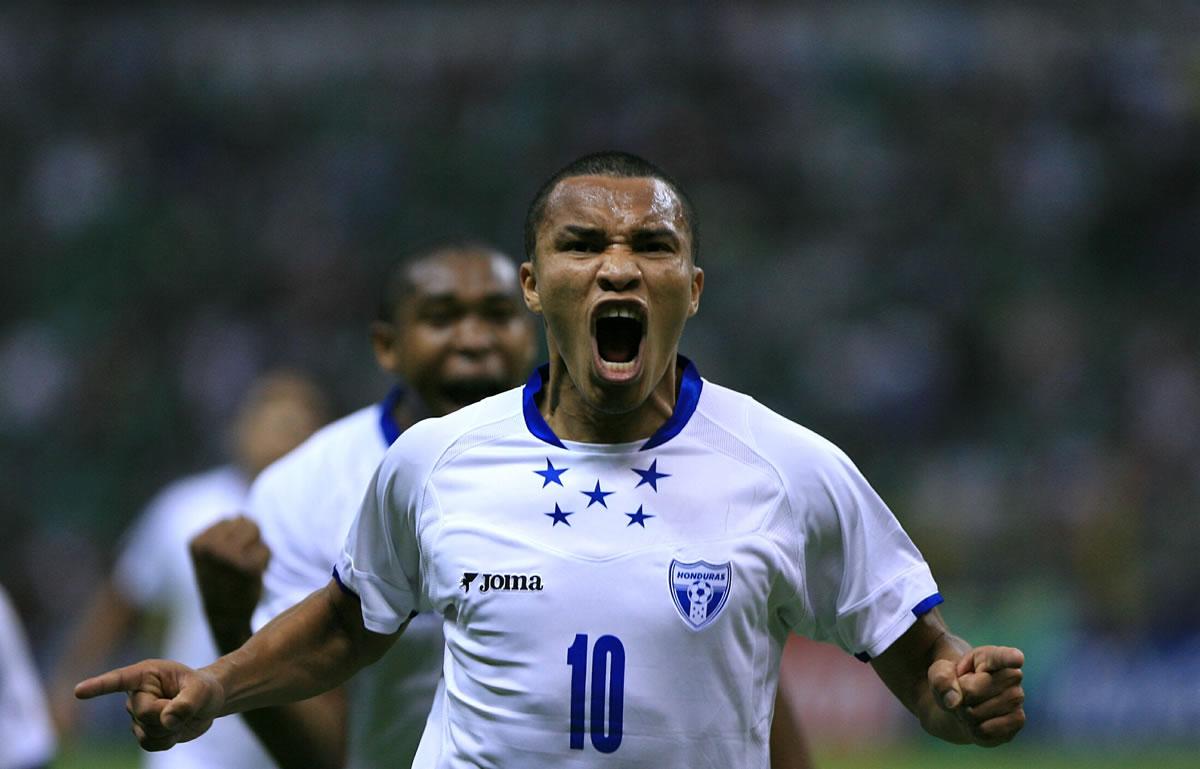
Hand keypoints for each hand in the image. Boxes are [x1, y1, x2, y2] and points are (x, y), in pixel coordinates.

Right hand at [75, 659, 223, 750]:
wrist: (205, 703)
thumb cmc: (202, 688)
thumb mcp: (202, 690)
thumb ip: (187, 702)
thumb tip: (166, 720)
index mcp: (146, 674)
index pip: (120, 680)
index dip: (100, 686)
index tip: (79, 691)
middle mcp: (136, 694)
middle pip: (144, 713)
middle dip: (168, 714)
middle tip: (184, 705)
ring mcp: (136, 715)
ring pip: (146, 732)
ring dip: (169, 729)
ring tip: (181, 715)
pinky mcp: (142, 731)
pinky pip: (150, 744)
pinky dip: (167, 741)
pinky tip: (175, 729)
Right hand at [190, 516, 270, 650]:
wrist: (226, 616)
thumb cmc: (221, 580)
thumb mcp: (211, 552)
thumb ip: (224, 530)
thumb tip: (242, 515)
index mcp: (197, 542)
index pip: (230, 519)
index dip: (235, 538)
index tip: (226, 560)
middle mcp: (210, 548)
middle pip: (246, 522)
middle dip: (249, 539)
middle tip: (238, 564)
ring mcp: (229, 557)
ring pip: (257, 532)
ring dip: (257, 548)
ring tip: (245, 567)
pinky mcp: (249, 567)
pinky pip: (266, 549)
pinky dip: (265, 561)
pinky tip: (253, 576)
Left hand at [928, 646, 1025, 746]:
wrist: (964, 704)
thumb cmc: (953, 682)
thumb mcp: (939, 673)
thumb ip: (941, 679)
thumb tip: (955, 701)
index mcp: (991, 656)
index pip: (1002, 657)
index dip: (1009, 658)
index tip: (1016, 658)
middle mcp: (1011, 675)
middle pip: (974, 691)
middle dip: (960, 696)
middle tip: (963, 693)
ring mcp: (1017, 698)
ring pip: (977, 714)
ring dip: (965, 715)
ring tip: (970, 706)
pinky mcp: (1017, 720)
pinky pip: (986, 731)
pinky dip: (974, 730)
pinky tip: (978, 721)